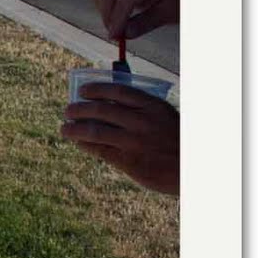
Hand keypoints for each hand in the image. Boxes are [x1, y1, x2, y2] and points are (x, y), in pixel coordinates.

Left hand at [60, 82, 178, 195]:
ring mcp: (134, 141)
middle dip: (80, 109)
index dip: (97, 89)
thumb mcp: (164, 118)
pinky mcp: (129, 161)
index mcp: (153, 106)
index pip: (118, 91)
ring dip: (75, 128)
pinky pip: (100, 150)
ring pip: (95, 131)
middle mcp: (142, 121)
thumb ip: (140, 111)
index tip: (83, 90)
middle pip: (101, 110)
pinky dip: (85, 145)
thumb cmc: (176, 141)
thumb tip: (107, 107)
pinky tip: (79, 143)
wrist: (192, 168)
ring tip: (65, 128)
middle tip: (68, 110)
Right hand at [90, 0, 178, 41]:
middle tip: (118, 33)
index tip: (116, 36)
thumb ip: (146, 22)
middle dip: (108, 16)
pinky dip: (104, 2)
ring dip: (103, 9)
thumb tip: (125, 33)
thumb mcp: (170, 12)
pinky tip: (116, 13)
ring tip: (117, 23)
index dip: (117, 19)